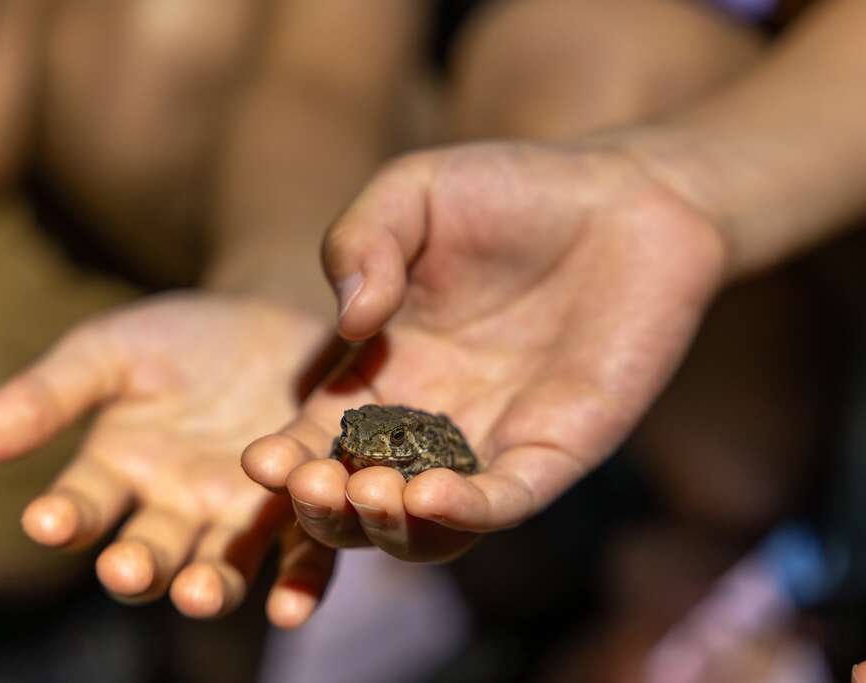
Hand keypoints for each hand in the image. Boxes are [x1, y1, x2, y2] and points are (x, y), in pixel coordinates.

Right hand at [0, 293, 333, 627]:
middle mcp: (176, 506)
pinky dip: (297, 586)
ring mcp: (240, 514)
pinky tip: (291, 606)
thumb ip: (55, 391)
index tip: (45, 520)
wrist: (268, 317)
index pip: (81, 508)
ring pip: (221, 567)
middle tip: (128, 569)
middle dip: (138, 566)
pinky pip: (302, 558)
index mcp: (120, 472)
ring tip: (198, 592)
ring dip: (208, 587)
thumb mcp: (113, 349)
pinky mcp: (301, 509)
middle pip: (151, 554)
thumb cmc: (179, 339)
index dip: (63, 517)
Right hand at [243, 142, 727, 561]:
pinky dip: (466, 511)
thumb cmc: (509, 190)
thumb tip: (352, 320)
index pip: (315, 438)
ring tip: (369, 493)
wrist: (626, 197)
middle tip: (310, 487)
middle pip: (358, 500)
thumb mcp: (411, 195)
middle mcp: (426, 422)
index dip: (285, 460)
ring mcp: (489, 442)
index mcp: (379, 372)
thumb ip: (359, 242)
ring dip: (388, 527)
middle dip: (325, 510)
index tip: (260, 461)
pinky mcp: (553, 451)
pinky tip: (433, 495)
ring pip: (426, 525)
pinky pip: (505, 501)